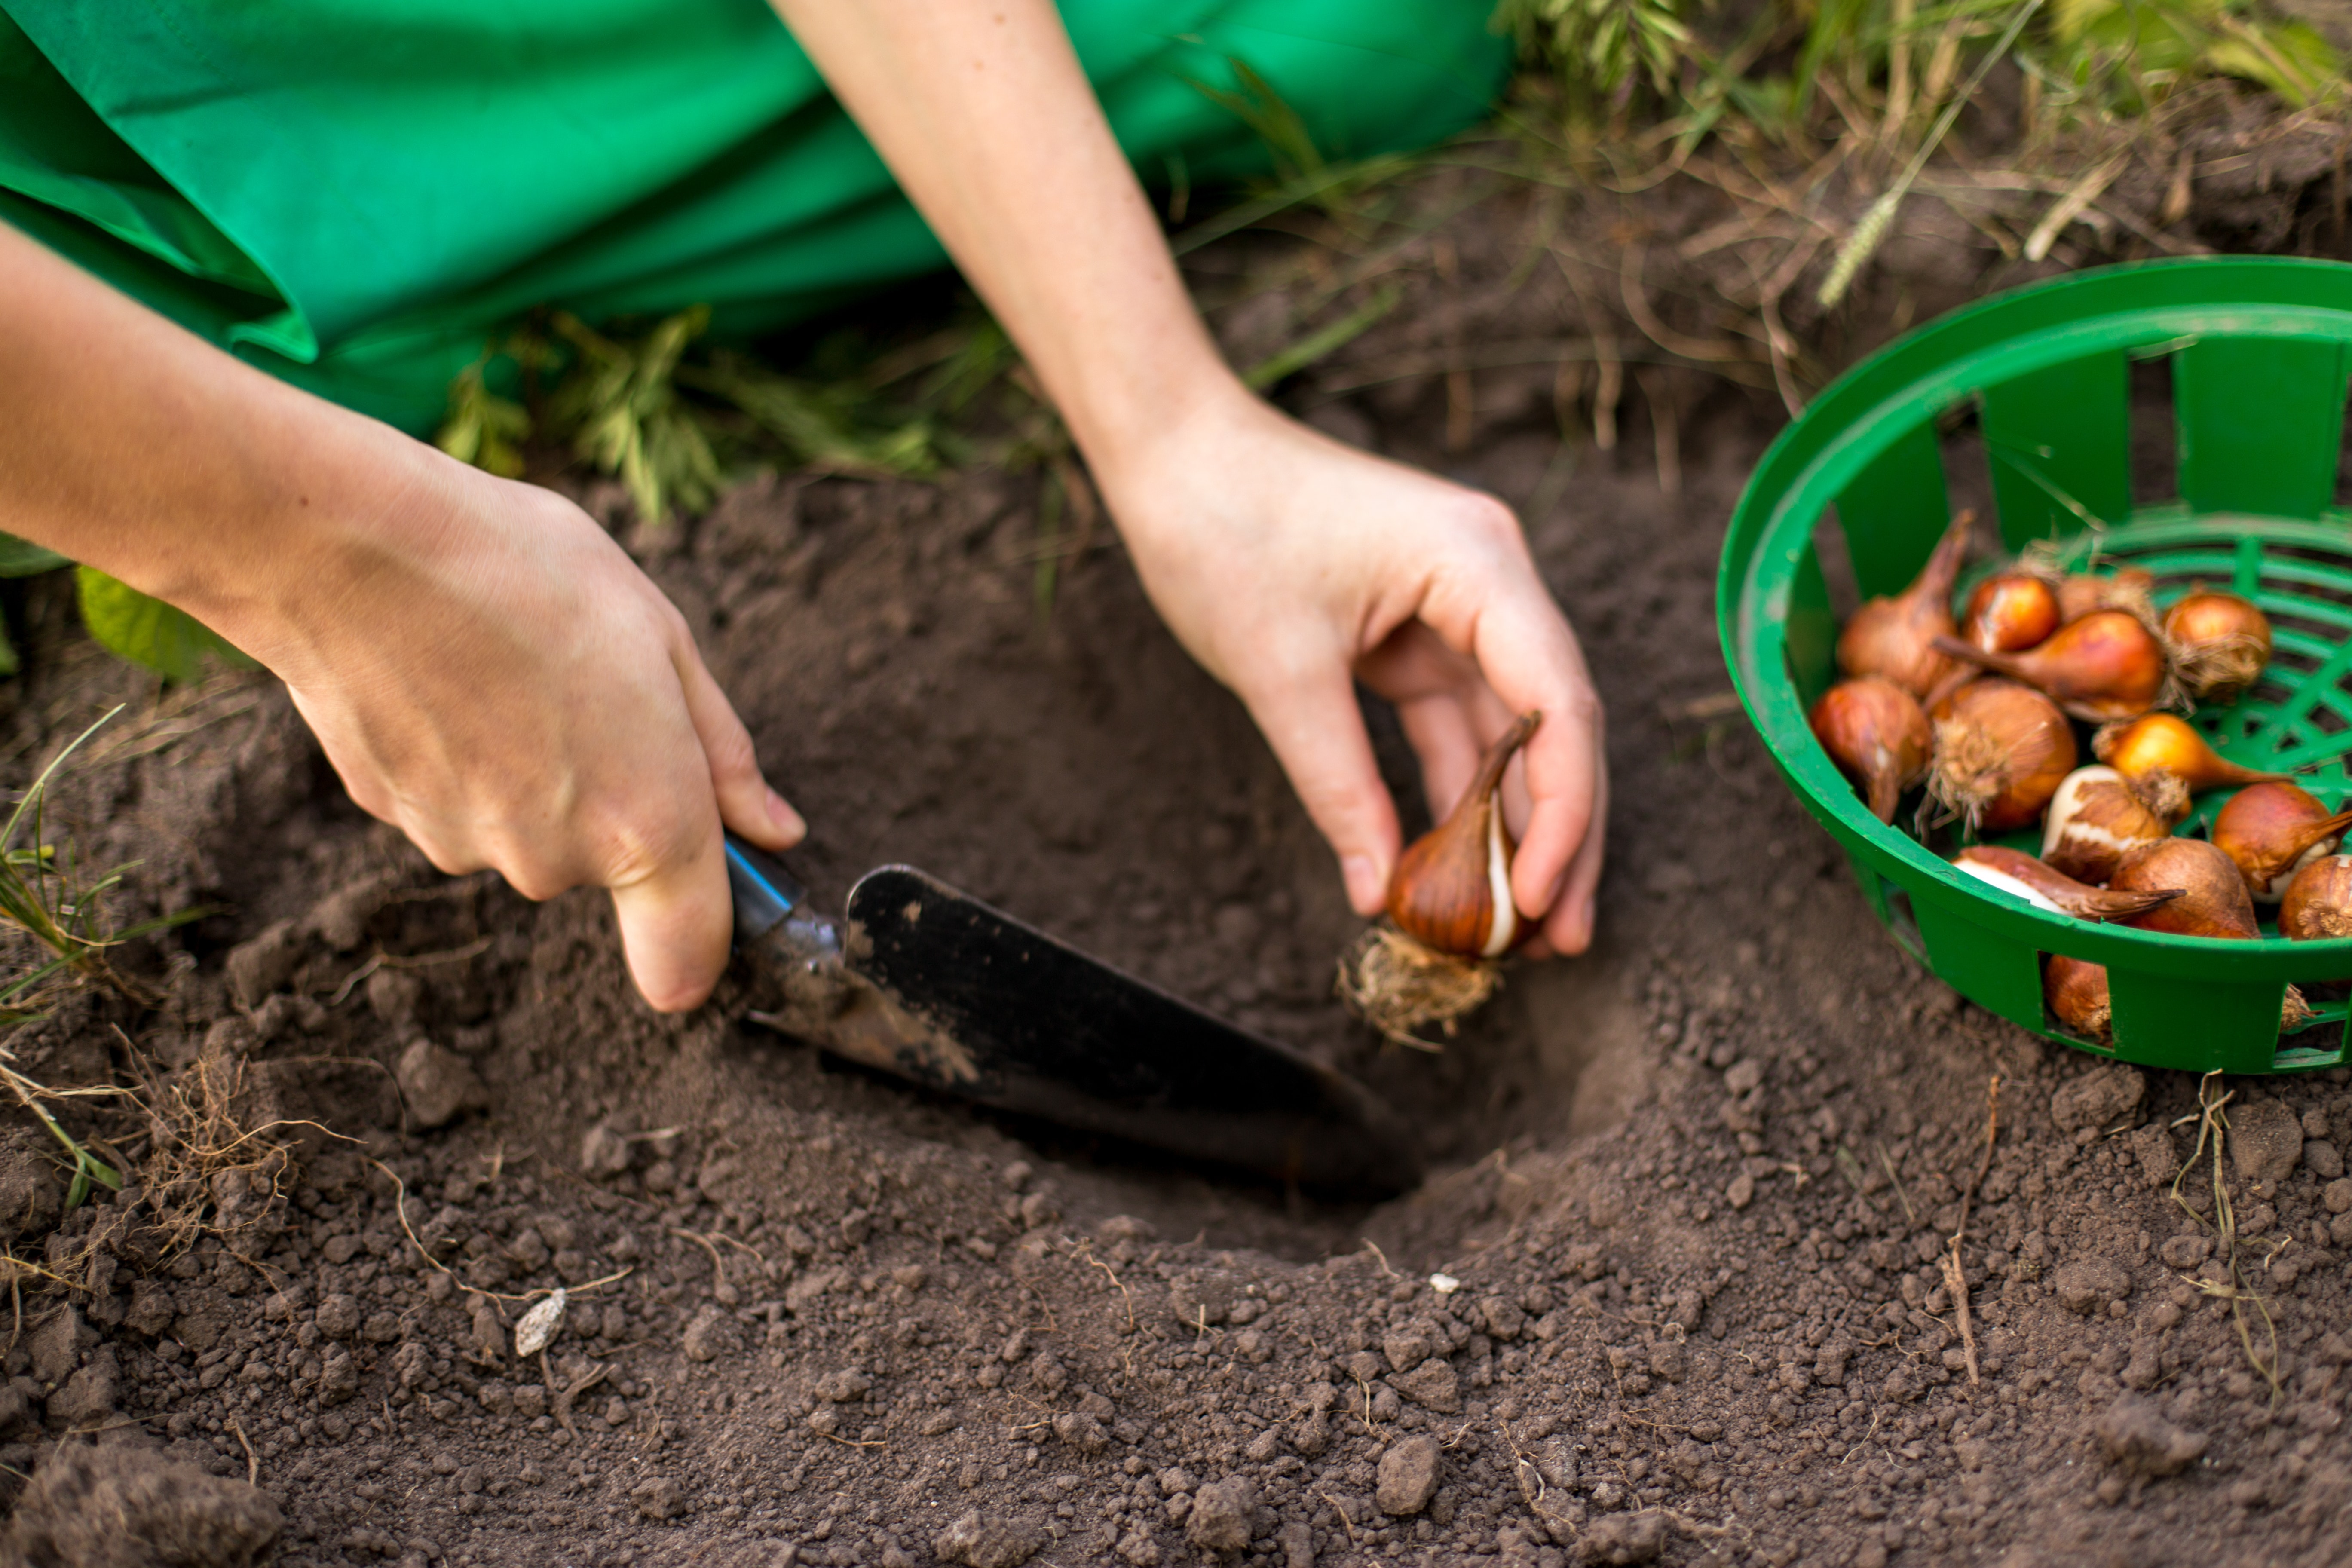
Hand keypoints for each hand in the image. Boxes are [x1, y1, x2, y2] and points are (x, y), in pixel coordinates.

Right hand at [222, 451, 804, 1009]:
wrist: (354, 548)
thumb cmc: (525, 573)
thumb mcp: (664, 640)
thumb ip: (725, 756)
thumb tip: (773, 833)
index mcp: (648, 822)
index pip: (687, 962)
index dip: (706, 938)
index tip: (711, 884)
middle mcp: (558, 861)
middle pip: (606, 863)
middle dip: (611, 793)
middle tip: (587, 686)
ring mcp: (470, 847)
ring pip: (528, 826)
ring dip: (533, 767)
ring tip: (509, 666)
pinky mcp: (398, 820)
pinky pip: (459, 801)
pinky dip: (464, 752)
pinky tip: (448, 674)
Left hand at [1099, 389, 1606, 953]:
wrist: (1172, 454)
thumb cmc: (1223, 529)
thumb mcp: (1280, 669)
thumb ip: (1337, 782)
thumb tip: (1374, 891)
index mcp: (1480, 563)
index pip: (1558, 702)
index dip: (1565, 810)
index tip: (1545, 900)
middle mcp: (1490, 581)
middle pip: (1553, 727)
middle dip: (1560, 836)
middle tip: (1561, 941)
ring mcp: (1457, 608)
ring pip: (1509, 737)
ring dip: (1513, 828)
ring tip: (1519, 929)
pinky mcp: (1418, 632)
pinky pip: (1455, 727)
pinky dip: (1457, 796)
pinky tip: (1460, 870)